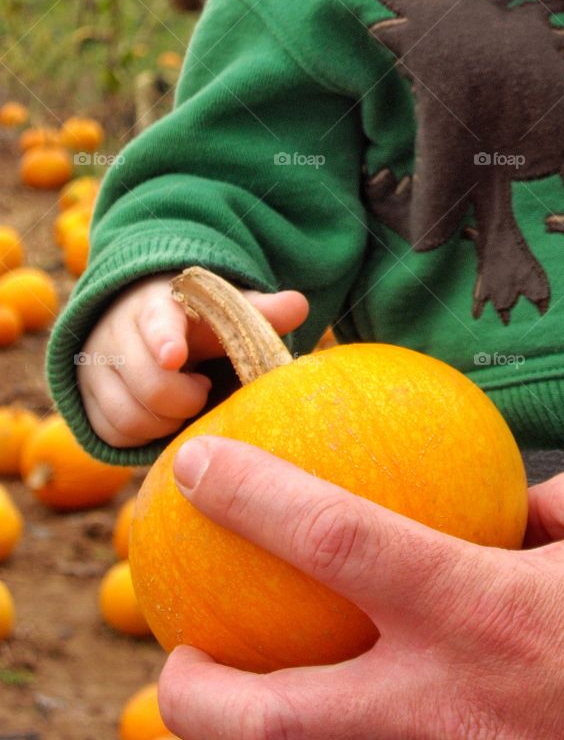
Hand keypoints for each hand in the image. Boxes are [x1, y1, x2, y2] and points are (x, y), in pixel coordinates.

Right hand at [77, 274, 307, 447]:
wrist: (143, 328)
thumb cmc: (197, 321)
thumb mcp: (225, 313)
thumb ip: (259, 311)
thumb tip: (300, 304)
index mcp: (155, 305)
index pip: (156, 322)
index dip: (165, 340)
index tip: (175, 357)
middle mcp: (116, 334)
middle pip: (146, 382)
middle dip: (182, 398)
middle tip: (203, 390)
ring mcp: (95, 370)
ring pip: (127, 415)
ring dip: (165, 420)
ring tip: (186, 399)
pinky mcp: (88, 402)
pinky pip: (113, 434)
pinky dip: (143, 435)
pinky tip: (164, 416)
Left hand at [157, 437, 563, 739]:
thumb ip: (545, 508)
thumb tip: (499, 507)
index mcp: (484, 613)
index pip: (338, 540)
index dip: (255, 496)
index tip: (198, 468)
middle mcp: (447, 708)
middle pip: (276, 718)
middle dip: (195, 691)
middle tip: (176, 651)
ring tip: (233, 703)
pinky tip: (354, 718)